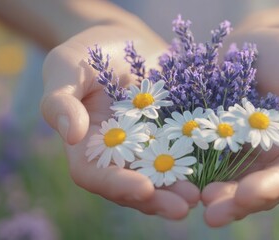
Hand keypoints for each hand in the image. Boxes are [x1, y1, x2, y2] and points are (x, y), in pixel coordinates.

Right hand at [40, 25, 199, 218]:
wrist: (122, 41)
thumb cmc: (85, 54)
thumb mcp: (66, 68)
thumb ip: (60, 101)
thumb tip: (71, 134)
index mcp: (86, 146)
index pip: (95, 175)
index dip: (118, 185)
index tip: (144, 188)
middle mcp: (118, 154)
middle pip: (133, 186)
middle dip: (157, 199)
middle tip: (183, 206)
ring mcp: (146, 146)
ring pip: (161, 177)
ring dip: (180, 189)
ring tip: (201, 196)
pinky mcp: (170, 133)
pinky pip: (183, 151)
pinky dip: (198, 162)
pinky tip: (217, 169)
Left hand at [201, 28, 278, 226]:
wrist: (258, 44)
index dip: (273, 187)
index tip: (249, 193)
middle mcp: (272, 158)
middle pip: (259, 190)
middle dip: (236, 203)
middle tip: (212, 212)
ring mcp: (244, 153)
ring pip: (232, 183)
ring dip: (216, 197)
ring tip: (195, 201)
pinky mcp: (218, 143)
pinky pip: (208, 163)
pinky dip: (197, 174)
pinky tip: (179, 180)